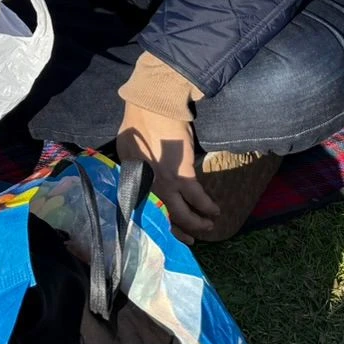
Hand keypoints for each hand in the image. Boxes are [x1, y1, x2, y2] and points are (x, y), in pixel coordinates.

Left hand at [116, 99, 221, 242]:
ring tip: (208, 225)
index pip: (142, 211)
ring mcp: (163, 182)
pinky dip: (207, 206)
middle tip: (190, 239)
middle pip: (163, 218)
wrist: (154, 104)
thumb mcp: (128, 148)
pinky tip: (215, 210)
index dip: (155, 223)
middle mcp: (145, 186)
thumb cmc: (139, 120)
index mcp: (130, 179)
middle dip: (179, 232)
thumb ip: (134, 167)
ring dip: (197, 223)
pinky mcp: (181, 174)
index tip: (166, 231)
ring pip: (182, 213)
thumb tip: (142, 178)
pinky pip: (196, 197)